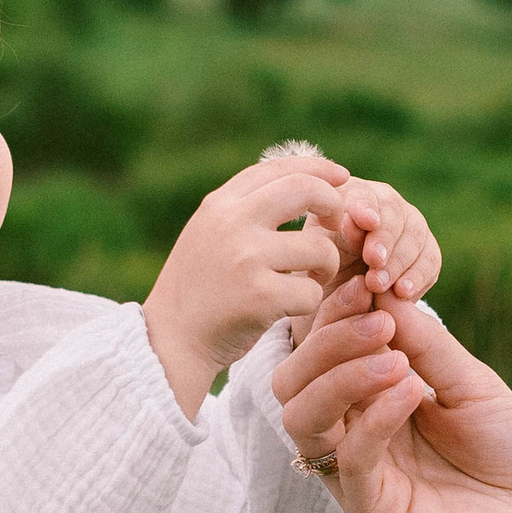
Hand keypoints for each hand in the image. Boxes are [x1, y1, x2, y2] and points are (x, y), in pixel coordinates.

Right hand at [143, 151, 351, 414]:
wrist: (170, 343)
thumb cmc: (199, 292)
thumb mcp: (209, 236)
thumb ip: (243, 209)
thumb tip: (302, 179)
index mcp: (219, 205)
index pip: (278, 169)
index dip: (317, 169)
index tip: (341, 178)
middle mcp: (231, 222)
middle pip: (306, 190)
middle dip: (334, 204)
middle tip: (338, 226)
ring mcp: (246, 258)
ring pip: (319, 248)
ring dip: (326, 267)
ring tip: (310, 280)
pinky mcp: (260, 296)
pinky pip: (311, 291)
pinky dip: (309, 302)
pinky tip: (292, 309)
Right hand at [274, 279, 511, 512]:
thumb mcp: (467, 379)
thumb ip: (420, 340)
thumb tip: (375, 283)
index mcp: (367, 401)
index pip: (322, 349)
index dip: (336, 311)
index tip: (368, 277)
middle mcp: (351, 437)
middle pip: (293, 382)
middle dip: (328, 342)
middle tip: (379, 320)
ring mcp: (356, 479)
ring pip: (302, 420)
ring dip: (341, 376)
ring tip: (395, 358)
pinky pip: (350, 461)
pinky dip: (374, 419)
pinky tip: (411, 390)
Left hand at [316, 169, 440, 309]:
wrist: (339, 294)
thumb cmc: (322, 266)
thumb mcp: (320, 253)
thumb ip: (334, 236)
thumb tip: (349, 222)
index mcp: (351, 194)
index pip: (363, 194)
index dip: (366, 207)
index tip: (368, 222)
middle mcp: (385, 202)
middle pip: (394, 212)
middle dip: (385, 239)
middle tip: (374, 262)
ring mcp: (410, 224)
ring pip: (415, 235)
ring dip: (398, 262)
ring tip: (379, 286)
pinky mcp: (426, 250)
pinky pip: (430, 259)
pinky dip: (417, 276)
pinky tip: (402, 292)